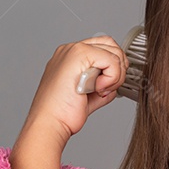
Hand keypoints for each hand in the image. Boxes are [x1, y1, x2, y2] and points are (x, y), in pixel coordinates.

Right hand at [8, 34, 127, 168]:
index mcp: (70, 57)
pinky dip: (112, 78)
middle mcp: (70, 49)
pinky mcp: (79, 54)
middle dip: (118, 69)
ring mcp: (73, 50)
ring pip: (114, 52)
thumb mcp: (90, 96)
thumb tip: (117, 82)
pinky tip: (97, 89)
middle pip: (112, 45)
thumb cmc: (62, 114)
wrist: (50, 122)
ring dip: (115, 76)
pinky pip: (112, 60)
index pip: (104, 47)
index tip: (106, 87)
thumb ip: (104, 85)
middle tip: (107, 89)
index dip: (114, 66)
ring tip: (99, 91)